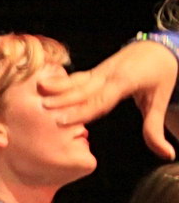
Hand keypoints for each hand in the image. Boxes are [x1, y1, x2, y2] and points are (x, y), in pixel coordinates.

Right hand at [42, 41, 178, 158]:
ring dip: (56, 86)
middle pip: (82, 88)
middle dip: (62, 98)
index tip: (62, 120)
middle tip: (42, 109)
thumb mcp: (160, 101)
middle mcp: (109, 75)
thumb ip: (155, 129)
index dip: (80, 111)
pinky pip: (77, 76)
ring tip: (37, 91)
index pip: (100, 100)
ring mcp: (101, 71)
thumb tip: (167, 154)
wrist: (159, 48)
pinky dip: (60, 81)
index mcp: (125, 82)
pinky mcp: (96, 70)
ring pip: (76, 80)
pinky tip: (43, 84)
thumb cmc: (161, 75)